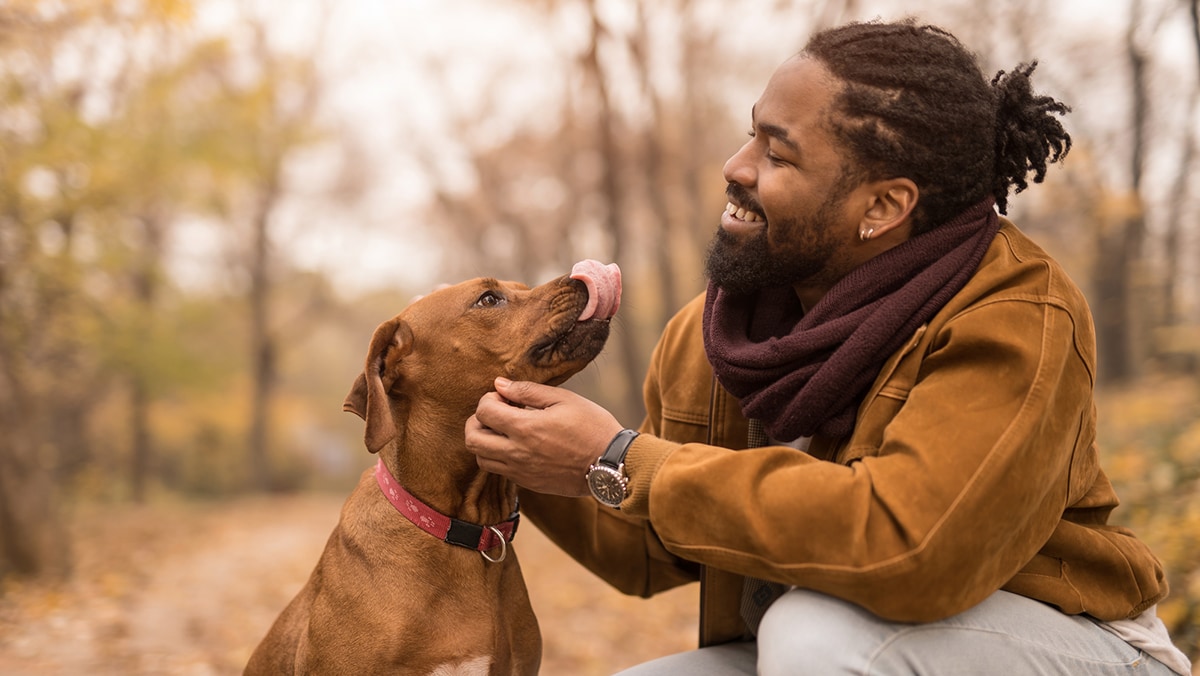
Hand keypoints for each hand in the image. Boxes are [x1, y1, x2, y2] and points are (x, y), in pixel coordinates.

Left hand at [465, 377, 623, 496]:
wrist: (611, 465)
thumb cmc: (592, 427)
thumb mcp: (563, 399)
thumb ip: (527, 391)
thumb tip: (500, 384)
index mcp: (524, 428)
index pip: (483, 411)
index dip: (489, 398)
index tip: (506, 396)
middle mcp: (516, 453)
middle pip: (472, 439)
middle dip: (477, 421)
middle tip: (496, 413)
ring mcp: (521, 472)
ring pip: (481, 459)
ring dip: (485, 441)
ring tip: (505, 430)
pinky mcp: (528, 483)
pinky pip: (499, 471)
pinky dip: (498, 457)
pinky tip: (517, 446)